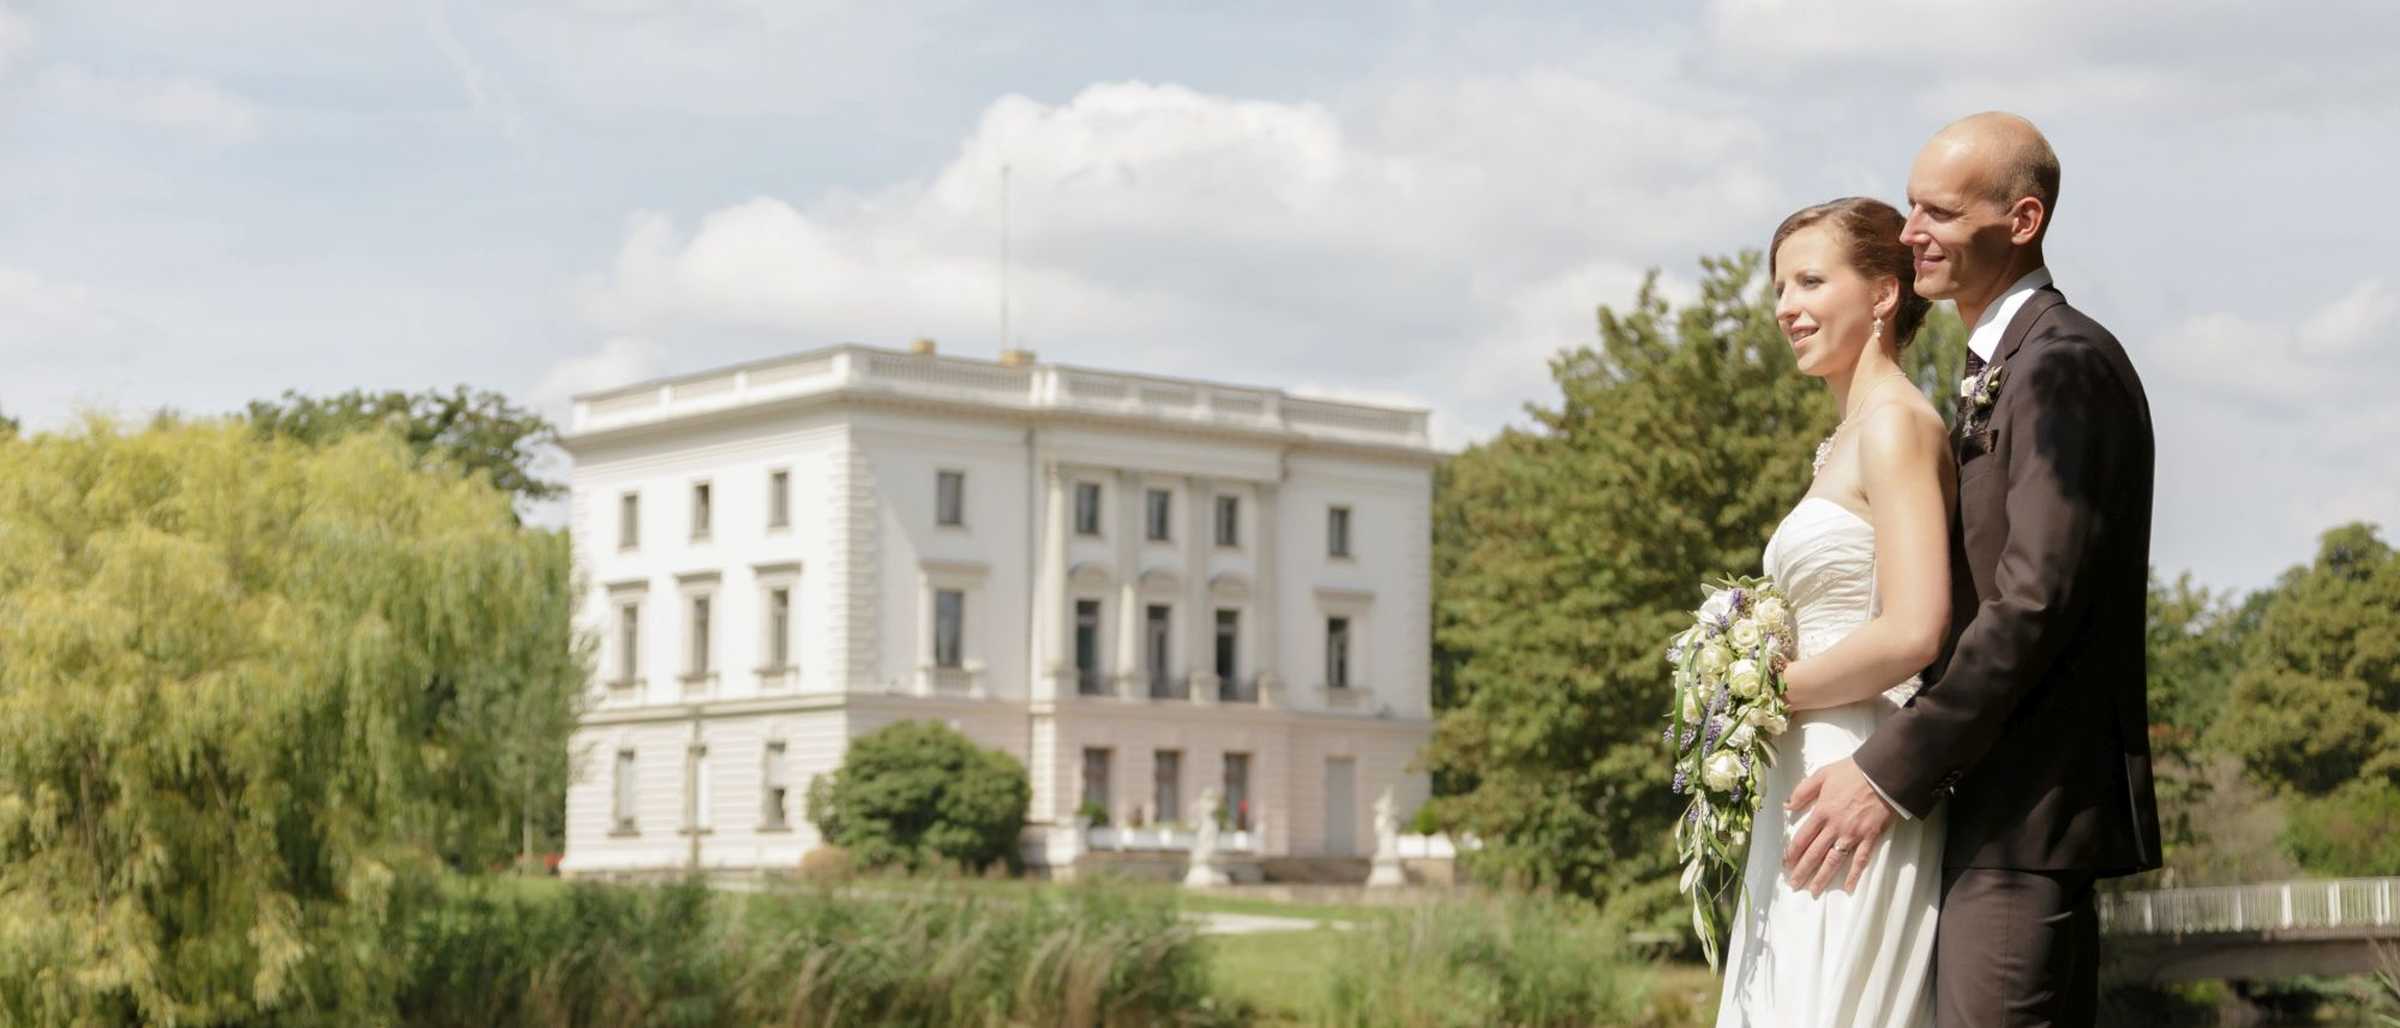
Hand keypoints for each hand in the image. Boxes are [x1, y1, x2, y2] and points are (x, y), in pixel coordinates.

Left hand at [1781, 757, 1896, 896]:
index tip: (1786, 865)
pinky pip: (1861, 859)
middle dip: (1803, 870)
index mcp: (1822, 811)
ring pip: (1834, 860)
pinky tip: (1849, 887)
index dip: (1793, 853)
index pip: (1802, 838)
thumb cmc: (1852, 772)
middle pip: (1815, 853)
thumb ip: (1803, 791)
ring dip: (1823, 877)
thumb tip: (1787, 806)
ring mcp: (1853, 834)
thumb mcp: (1822, 774)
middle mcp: (1834, 826)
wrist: (1882, 774)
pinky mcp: (1870, 837)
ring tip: (1814, 891)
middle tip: (1794, 885)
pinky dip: (1855, 874)